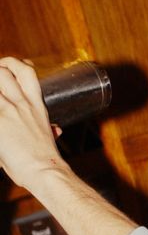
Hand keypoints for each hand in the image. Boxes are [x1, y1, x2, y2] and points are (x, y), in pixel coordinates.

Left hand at [0, 57, 64, 190]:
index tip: (9, 67)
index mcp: (37, 106)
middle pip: (6, 71)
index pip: (27, 73)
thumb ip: (50, 128)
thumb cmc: (46, 160)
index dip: (17, 64)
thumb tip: (55, 129)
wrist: (45, 170)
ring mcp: (9, 111)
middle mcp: (23, 104)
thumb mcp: (49, 137)